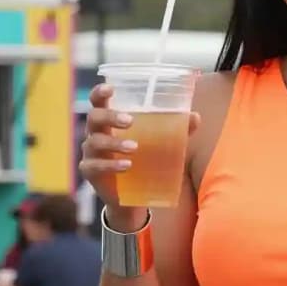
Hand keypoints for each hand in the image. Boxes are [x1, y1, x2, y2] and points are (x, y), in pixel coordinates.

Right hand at [79, 84, 199, 227]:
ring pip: (95, 142)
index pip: (98, 101)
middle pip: (94, 117)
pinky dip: (111, 165)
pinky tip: (126, 166)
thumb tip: (195, 117)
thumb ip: (174, 130)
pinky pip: (95, 166)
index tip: (110, 88)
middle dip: (110, 116)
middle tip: (130, 121)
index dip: (100, 92)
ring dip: (115, 143)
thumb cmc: (142, 161)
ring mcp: (91, 153)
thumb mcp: (157, 144)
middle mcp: (96, 134)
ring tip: (134, 148)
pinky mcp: (91, 172)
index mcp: (109, 122)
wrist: (131, 197)